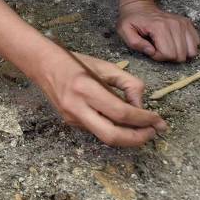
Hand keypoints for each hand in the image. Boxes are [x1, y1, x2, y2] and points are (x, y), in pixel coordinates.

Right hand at [34, 48, 167, 147]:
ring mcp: (72, 118)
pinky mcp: (70, 123)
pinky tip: (122, 123)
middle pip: (112, 136)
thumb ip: (128, 84)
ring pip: (105, 137)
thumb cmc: (74, 61)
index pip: (121, 112)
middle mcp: (77, 107)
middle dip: (137, 138)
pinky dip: (114, 129)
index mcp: (86, 88)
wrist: (42, 64)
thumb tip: (140, 105)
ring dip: (128, 137)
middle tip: (153, 132)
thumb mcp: (105, 66)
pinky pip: (97, 130)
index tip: (158, 119)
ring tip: (143, 129)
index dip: (143, 119)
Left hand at [117, 0, 199, 61]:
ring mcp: (183, 23)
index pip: (168, 54)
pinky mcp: (187, 23)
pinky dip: (187, 47)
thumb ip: (135, 44)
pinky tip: (176, 42)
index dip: (158, 57)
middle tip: (158, 48)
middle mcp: (174, 24)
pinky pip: (196, 43)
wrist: (139, 6)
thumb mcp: (124, 31)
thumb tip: (152, 52)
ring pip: (191, 52)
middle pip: (180, 55)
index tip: (150, 49)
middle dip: (168, 56)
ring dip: (178, 53)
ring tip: (167, 46)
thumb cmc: (131, 20)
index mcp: (159, 27)